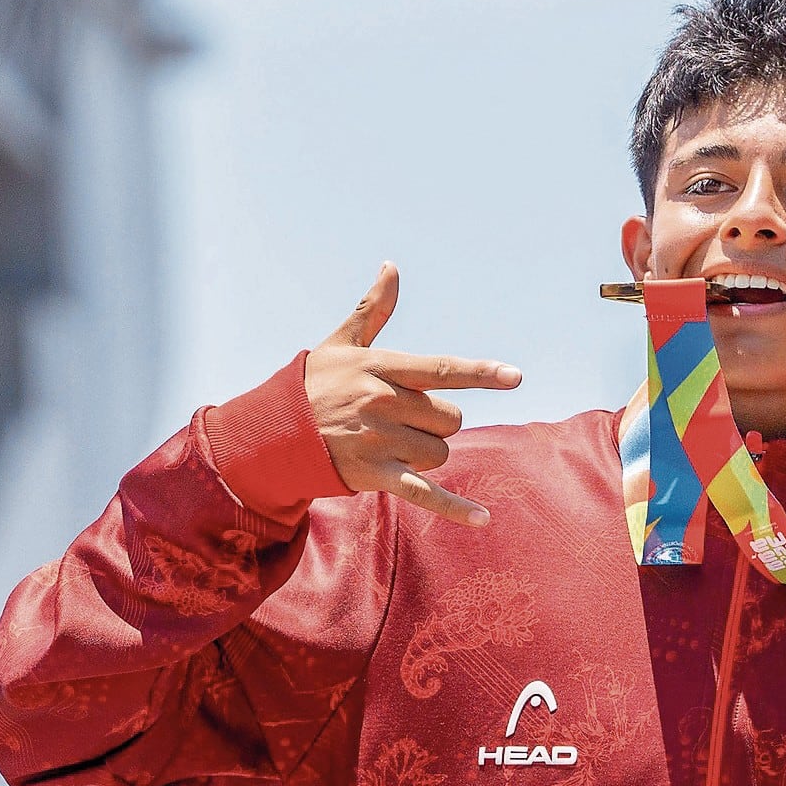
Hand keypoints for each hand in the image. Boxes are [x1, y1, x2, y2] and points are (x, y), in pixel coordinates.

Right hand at [305, 262, 521, 526]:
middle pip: (448, 419)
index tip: (514, 376)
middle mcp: (382, 403)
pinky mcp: (373, 474)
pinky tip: (482, 518)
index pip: (441, 369)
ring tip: (390, 446)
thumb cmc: (312, 384)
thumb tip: (392, 267)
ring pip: (439, 453)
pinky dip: (454, 507)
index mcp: (381, 368)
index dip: (480, 373)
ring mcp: (379, 440)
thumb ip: (373, 310)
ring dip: (426, 454)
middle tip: (400, 422)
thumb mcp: (341, 344)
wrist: (270, 432)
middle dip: (435, 424)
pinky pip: (424, 492)